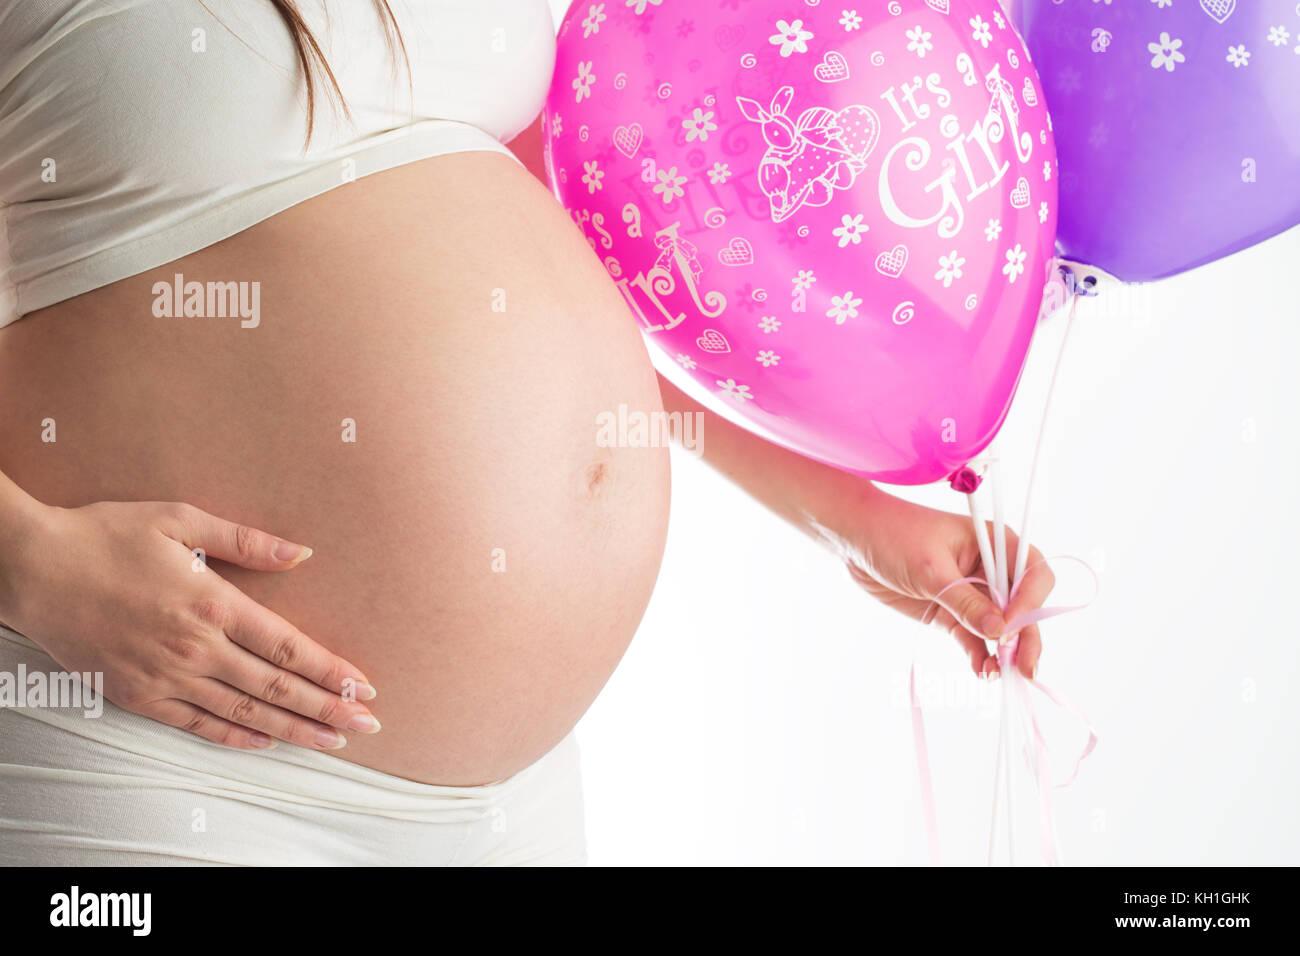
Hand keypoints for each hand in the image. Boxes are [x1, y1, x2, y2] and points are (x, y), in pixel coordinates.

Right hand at [2, 500, 379, 749]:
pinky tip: (266, 741)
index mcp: (211, 604)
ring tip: (330, 741)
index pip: (287, 647)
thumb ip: (246, 542)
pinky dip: (235, 737)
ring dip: (292, 729)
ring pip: (242, 713)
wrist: (31, 569)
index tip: (364, 687)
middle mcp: (193, 648)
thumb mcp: (181, 520)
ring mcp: (164, 677)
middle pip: (275, 687)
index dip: (330, 671)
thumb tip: (302, 554)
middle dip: (326, 708)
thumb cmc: (107, 535)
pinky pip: (196, 724)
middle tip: (367, 726)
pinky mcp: (137, 695)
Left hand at [838, 488, 1054, 679]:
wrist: (856, 540)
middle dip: (1026, 637)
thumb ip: (964, 601)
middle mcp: (990, 570)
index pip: (1032, 573)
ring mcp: (972, 594)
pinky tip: (982, 671)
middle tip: (1024, 667)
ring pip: (1000, 628)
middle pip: (1023, 607)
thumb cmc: (895, 536)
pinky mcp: (952, 614)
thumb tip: (1000, 631)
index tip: (1012, 627)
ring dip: (1004, 653)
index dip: (1030, 602)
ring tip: (1000, 675)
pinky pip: (973, 639)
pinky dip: (979, 655)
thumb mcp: (930, 569)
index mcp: (995, 544)